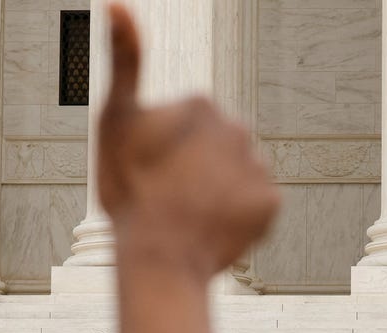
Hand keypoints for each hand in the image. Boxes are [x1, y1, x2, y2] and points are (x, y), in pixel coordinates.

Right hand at [99, 3, 278, 332]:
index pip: (184, 129)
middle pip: (213, 152)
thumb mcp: (114, 119)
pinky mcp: (272, 204)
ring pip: (234, 179)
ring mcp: (257, 167)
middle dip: (194, 171)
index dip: (161, 154)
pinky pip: (253, 208)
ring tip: (189, 217)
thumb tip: (114, 2)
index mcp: (200, 104)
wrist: (160, 252)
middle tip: (168, 199)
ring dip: (216, 195)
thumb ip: (123, 60)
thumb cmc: (130, 189)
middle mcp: (237, 128)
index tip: (147, 173)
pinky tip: (212, 230)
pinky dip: (236, 220)